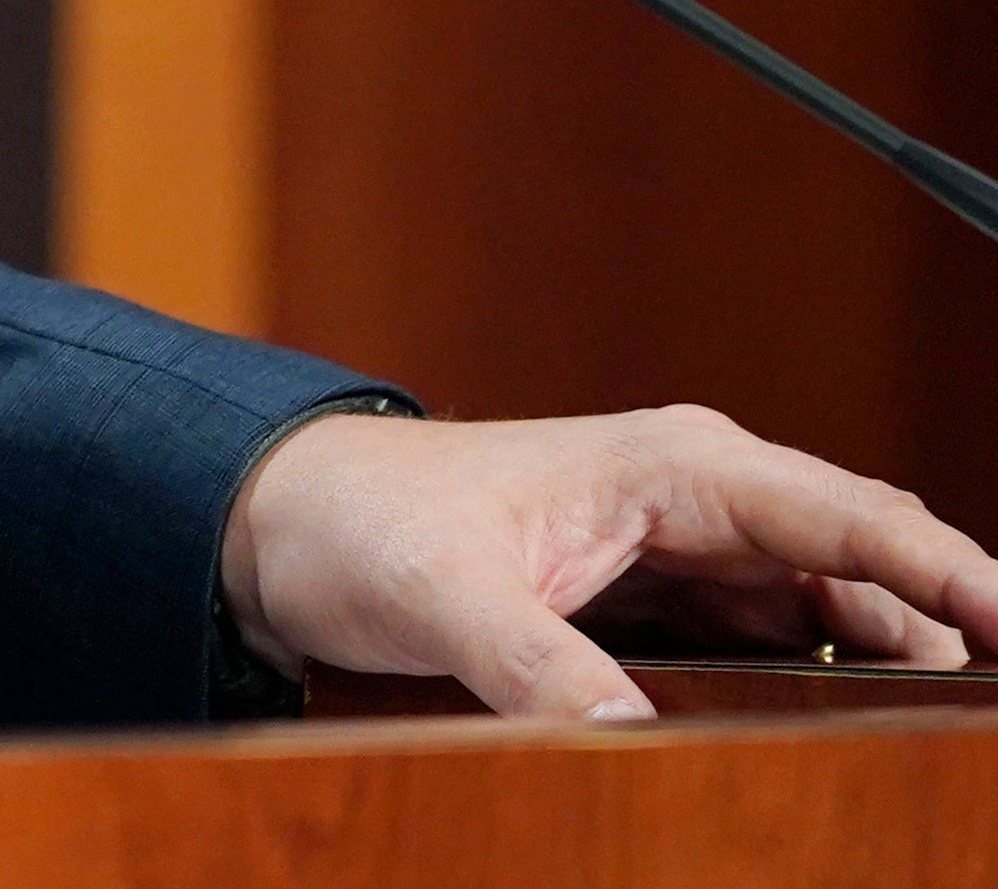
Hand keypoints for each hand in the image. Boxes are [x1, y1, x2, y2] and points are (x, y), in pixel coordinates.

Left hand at [222, 405, 997, 718]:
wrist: (277, 520)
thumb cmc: (355, 524)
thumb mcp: (442, 597)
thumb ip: (537, 666)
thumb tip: (626, 733)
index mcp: (671, 465)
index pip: (852, 513)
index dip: (953, 573)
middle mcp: (698, 496)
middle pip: (869, 562)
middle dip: (952, 624)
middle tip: (997, 715)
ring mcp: (688, 550)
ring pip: (838, 608)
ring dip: (896, 663)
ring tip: (953, 736)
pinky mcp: (663, 602)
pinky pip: (782, 641)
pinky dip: (829, 680)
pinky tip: (860, 735)